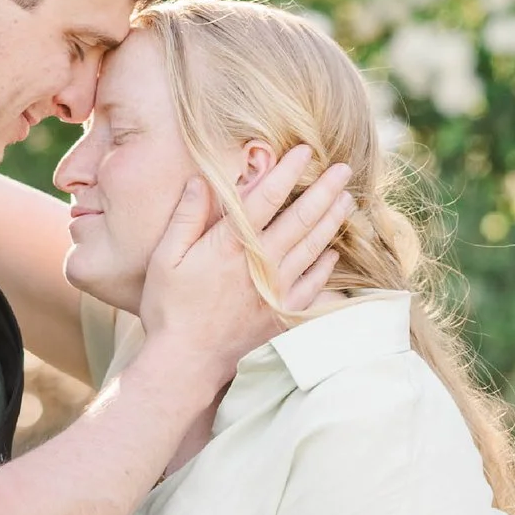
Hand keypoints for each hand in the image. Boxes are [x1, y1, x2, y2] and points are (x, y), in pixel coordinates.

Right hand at [131, 144, 353, 367]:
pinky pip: (313, 286)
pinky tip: (333, 253)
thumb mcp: (166, 258)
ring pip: (313, 247)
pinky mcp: (283, 314)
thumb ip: (186, 218)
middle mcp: (261, 263)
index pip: (266, 197)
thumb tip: (200, 180)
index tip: (306, 151)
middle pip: (301, 218)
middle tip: (344, 169)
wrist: (187, 363)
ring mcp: (276, 290)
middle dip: (324, 190)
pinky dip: (326, 267)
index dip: (287, 171)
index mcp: (231, 245)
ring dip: (333, 221)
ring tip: (348, 200)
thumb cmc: (170, 309)